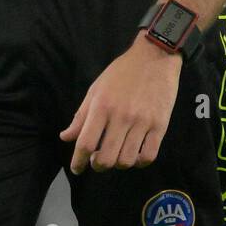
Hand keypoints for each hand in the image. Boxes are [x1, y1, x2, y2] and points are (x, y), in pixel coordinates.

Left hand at [59, 35, 181, 173]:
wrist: (155, 57)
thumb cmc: (122, 72)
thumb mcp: (97, 88)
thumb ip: (81, 115)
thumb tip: (65, 137)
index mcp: (102, 106)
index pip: (85, 143)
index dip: (78, 161)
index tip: (77, 168)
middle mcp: (121, 117)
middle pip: (105, 158)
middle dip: (98, 165)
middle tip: (97, 161)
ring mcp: (142, 122)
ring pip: (126, 161)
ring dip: (118, 164)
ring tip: (116, 156)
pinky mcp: (160, 125)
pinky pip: (148, 156)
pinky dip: (139, 162)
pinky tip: (135, 156)